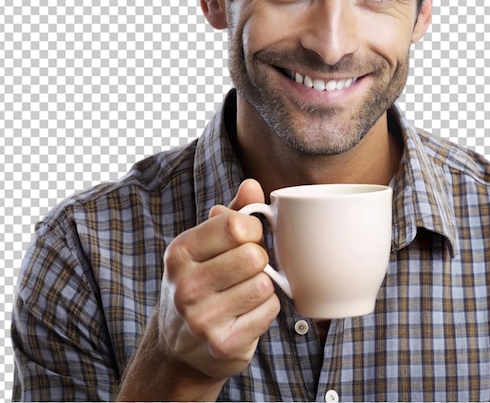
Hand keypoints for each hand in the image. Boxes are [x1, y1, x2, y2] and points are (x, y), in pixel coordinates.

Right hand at [157, 178, 279, 380]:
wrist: (180, 345)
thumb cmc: (202, 280)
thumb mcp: (208, 244)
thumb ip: (233, 213)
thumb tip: (252, 184)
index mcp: (180, 252)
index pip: (235, 225)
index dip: (253, 229)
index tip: (248, 238)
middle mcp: (185, 285)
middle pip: (253, 256)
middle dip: (259, 259)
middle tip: (247, 269)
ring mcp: (202, 318)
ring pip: (264, 284)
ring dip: (264, 286)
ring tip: (245, 291)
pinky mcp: (223, 344)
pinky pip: (269, 311)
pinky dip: (265, 310)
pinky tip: (247, 313)